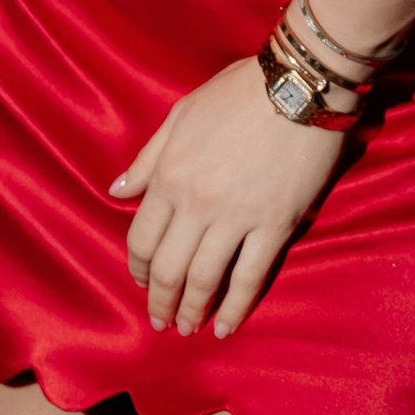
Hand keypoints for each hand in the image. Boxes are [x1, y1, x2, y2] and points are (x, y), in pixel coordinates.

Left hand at [109, 56, 345, 337]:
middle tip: (161, 322)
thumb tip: (117, 191)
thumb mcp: (182, 113)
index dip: (139, 268)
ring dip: (192, 311)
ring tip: (187, 329)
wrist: (297, 85)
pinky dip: (236, 308)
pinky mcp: (274, 226)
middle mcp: (196, 203)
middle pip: (169, 268)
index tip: (142, 284)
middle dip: (161, 301)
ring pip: (205, 279)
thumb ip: (148, 157)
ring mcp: (236, 218)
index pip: (142, 238)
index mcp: (170, 175)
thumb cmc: (238, 92)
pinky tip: (225, 327)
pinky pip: (250, 277)